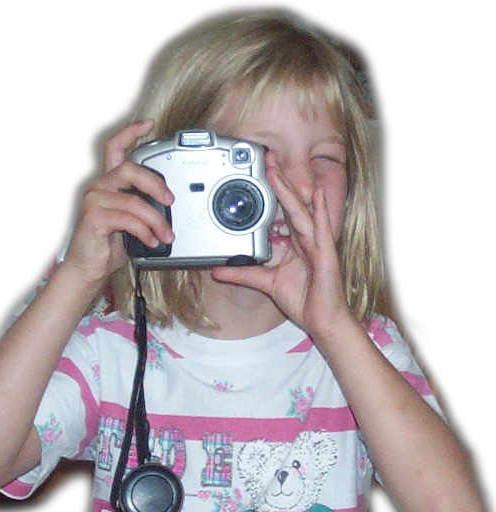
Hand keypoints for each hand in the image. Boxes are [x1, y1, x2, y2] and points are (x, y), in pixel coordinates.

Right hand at [63, 119, 174, 287]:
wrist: (88, 268)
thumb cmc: (107, 246)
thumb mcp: (130, 222)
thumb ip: (142, 207)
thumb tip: (167, 207)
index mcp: (108, 183)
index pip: (115, 148)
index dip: (131, 132)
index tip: (149, 124)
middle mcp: (99, 186)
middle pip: (130, 170)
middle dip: (156, 185)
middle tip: (171, 200)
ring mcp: (94, 200)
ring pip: (134, 201)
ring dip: (156, 220)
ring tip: (165, 235)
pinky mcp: (94, 216)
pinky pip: (128, 219)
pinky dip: (145, 231)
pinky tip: (151, 240)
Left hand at [212, 153, 351, 340]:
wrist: (322, 320)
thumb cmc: (303, 300)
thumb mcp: (266, 283)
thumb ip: (244, 275)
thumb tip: (218, 271)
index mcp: (295, 244)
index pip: (282, 213)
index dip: (272, 194)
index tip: (260, 174)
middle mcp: (306, 240)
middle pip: (291, 205)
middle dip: (279, 182)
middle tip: (267, 159)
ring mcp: (318, 245)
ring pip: (301, 212)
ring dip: (290, 190)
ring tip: (279, 170)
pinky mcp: (326, 254)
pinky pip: (322, 228)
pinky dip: (320, 210)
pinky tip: (318, 193)